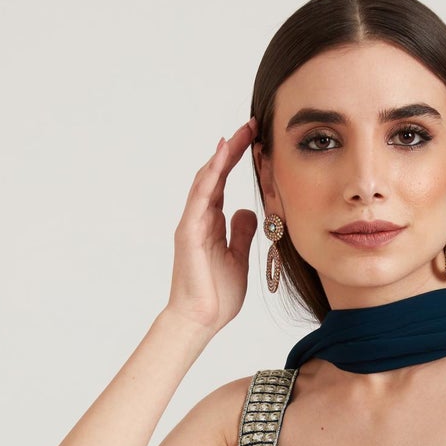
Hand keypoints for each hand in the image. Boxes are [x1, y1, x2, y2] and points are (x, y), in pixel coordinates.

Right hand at [164, 118, 260, 334]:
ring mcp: (192, 223)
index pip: (224, 183)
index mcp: (212, 224)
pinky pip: (199, 198)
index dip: (238, 160)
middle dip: (232, 149)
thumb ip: (242, 233)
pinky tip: (221, 158)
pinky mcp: (188, 232)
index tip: (256, 140)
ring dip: (222, 155)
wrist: (200, 320)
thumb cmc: (217, 295)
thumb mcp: (239, 258)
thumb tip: (249, 211)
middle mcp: (199, 218)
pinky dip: (209, 176)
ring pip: (205, 180)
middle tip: (251, 126)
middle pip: (215, 174)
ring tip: (238, 134)